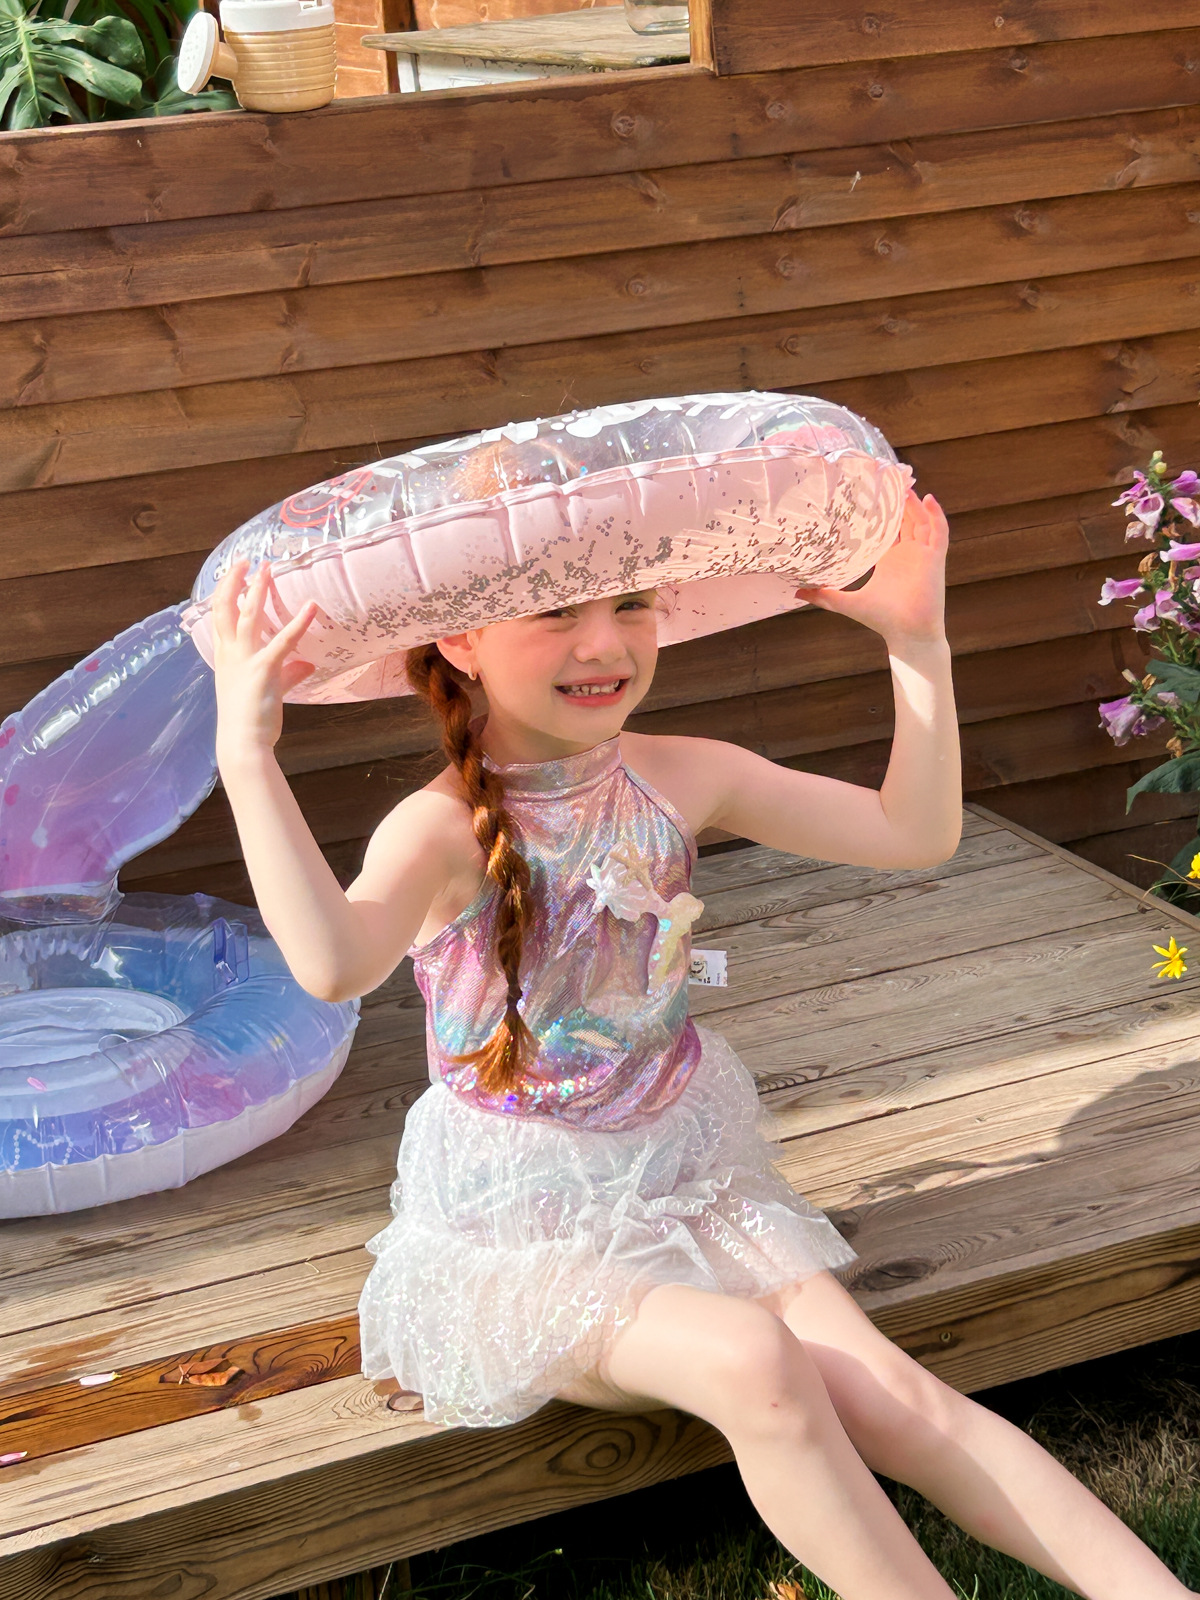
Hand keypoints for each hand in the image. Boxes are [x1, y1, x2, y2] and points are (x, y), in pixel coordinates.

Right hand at [211, 556, 318, 760]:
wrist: (242, 744)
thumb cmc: (250, 721)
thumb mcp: (268, 690)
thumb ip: (288, 673)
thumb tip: (306, 663)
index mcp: (225, 658)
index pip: (219, 618)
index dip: (224, 593)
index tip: (234, 575)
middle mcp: (230, 655)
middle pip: (226, 609)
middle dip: (236, 582)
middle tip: (248, 560)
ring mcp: (245, 660)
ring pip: (248, 616)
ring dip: (258, 590)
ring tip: (268, 568)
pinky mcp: (265, 670)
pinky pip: (283, 640)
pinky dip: (299, 622)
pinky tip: (311, 606)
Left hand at [793, 490, 948, 644]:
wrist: (907, 633)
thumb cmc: (881, 619)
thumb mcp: (847, 602)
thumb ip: (824, 596)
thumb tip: (796, 592)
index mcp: (888, 560)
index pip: (886, 530)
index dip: (881, 512)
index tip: (869, 494)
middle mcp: (906, 554)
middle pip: (904, 520)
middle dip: (898, 502)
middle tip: (888, 480)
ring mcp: (922, 554)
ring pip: (921, 521)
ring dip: (915, 503)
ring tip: (905, 485)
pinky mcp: (935, 558)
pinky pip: (939, 531)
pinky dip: (936, 515)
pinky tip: (929, 499)